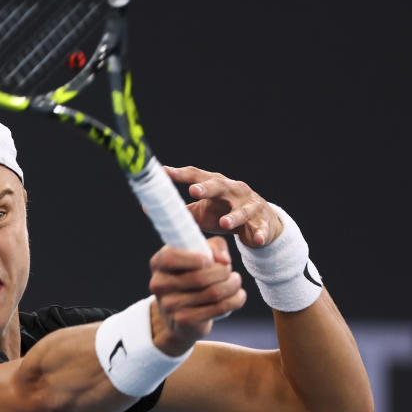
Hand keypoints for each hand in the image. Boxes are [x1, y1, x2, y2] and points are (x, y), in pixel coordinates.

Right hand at [148, 236, 246, 354]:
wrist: (180, 313)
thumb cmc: (192, 274)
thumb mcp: (200, 253)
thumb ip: (214, 246)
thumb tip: (224, 261)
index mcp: (158, 263)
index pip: (171, 258)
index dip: (196, 258)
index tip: (210, 260)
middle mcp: (159, 284)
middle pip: (199, 277)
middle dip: (223, 271)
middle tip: (229, 271)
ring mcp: (170, 305)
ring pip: (212, 293)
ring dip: (232, 285)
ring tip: (235, 281)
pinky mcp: (184, 320)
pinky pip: (218, 308)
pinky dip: (235, 300)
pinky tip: (238, 295)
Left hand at [163, 165, 282, 248]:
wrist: (259, 221)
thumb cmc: (224, 213)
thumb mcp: (202, 211)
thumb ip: (181, 210)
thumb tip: (148, 208)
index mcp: (216, 184)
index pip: (196, 176)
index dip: (179, 174)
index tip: (162, 172)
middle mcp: (234, 190)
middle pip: (220, 186)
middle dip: (207, 188)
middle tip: (193, 192)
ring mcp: (250, 205)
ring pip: (243, 209)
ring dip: (234, 216)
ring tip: (224, 224)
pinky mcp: (263, 221)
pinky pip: (262, 227)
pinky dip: (260, 233)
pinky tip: (259, 239)